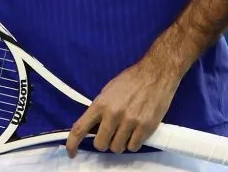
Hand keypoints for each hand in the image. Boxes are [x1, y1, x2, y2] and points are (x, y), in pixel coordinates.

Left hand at [66, 57, 181, 156]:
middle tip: (109, 135)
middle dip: (103, 142)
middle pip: (100, 144)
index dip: (72, 144)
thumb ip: (99, 109)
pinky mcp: (145, 127)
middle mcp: (113, 114)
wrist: (155, 74)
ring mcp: (130, 122)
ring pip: (117, 148)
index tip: (71, 153)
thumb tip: (92, 127)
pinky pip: (133, 147)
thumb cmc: (131, 80)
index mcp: (100, 104)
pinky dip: (132, 143)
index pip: (80, 128)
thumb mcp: (108, 91)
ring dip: (119, 143)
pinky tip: (135, 133)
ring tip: (124, 132)